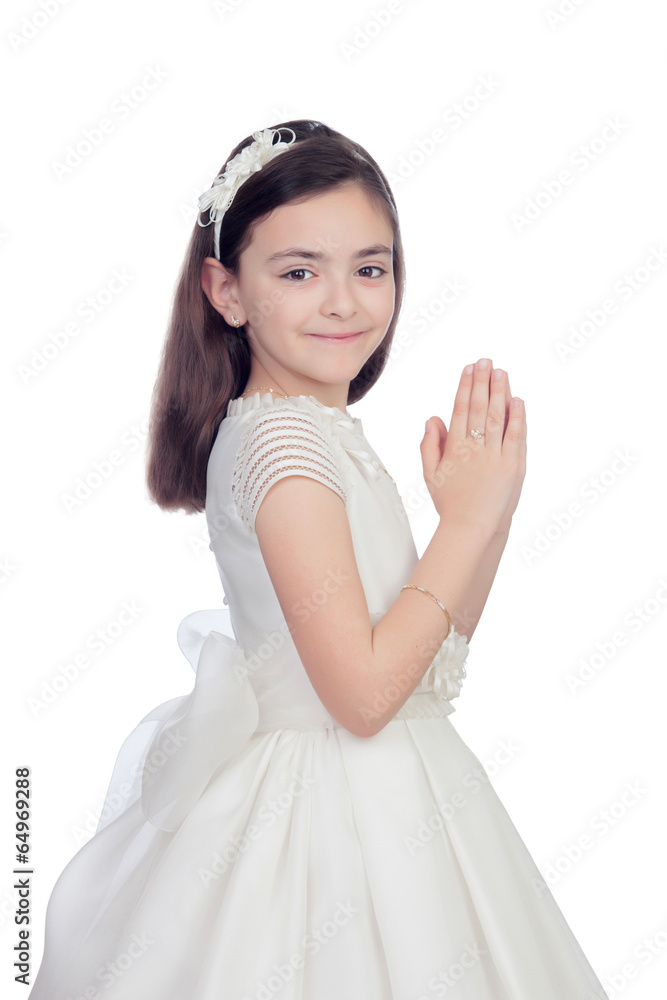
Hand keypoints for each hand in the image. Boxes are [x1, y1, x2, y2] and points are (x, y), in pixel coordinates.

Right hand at [420, 359, 526, 535]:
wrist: (471, 527)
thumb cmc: (450, 502)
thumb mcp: (430, 474)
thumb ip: (429, 445)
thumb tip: (433, 418)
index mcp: (454, 448)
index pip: (460, 409)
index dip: (465, 387)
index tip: (468, 368)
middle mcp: (475, 448)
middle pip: (479, 407)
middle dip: (482, 381)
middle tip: (485, 361)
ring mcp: (495, 456)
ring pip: (497, 417)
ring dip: (499, 392)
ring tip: (500, 372)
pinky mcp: (513, 466)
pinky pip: (515, 436)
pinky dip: (517, 417)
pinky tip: (518, 400)